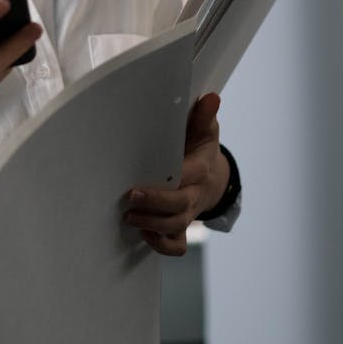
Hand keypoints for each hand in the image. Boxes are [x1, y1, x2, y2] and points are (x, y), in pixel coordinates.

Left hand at [123, 92, 229, 256]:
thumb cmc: (200, 149)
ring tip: (129, 217)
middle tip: (129, 199)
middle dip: (155, 205)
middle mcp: (195, 194)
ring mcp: (189, 212)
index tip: (140, 182)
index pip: (188, 176)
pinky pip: (177, 245)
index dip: (168, 183)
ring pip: (176, 227)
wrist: (213, 178)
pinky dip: (162, 245)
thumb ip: (204, 116)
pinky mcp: (182, 226)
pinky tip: (144, 233)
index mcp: (200, 168)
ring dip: (153, 225)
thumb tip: (211, 98)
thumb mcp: (205, 131)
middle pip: (179, 207)